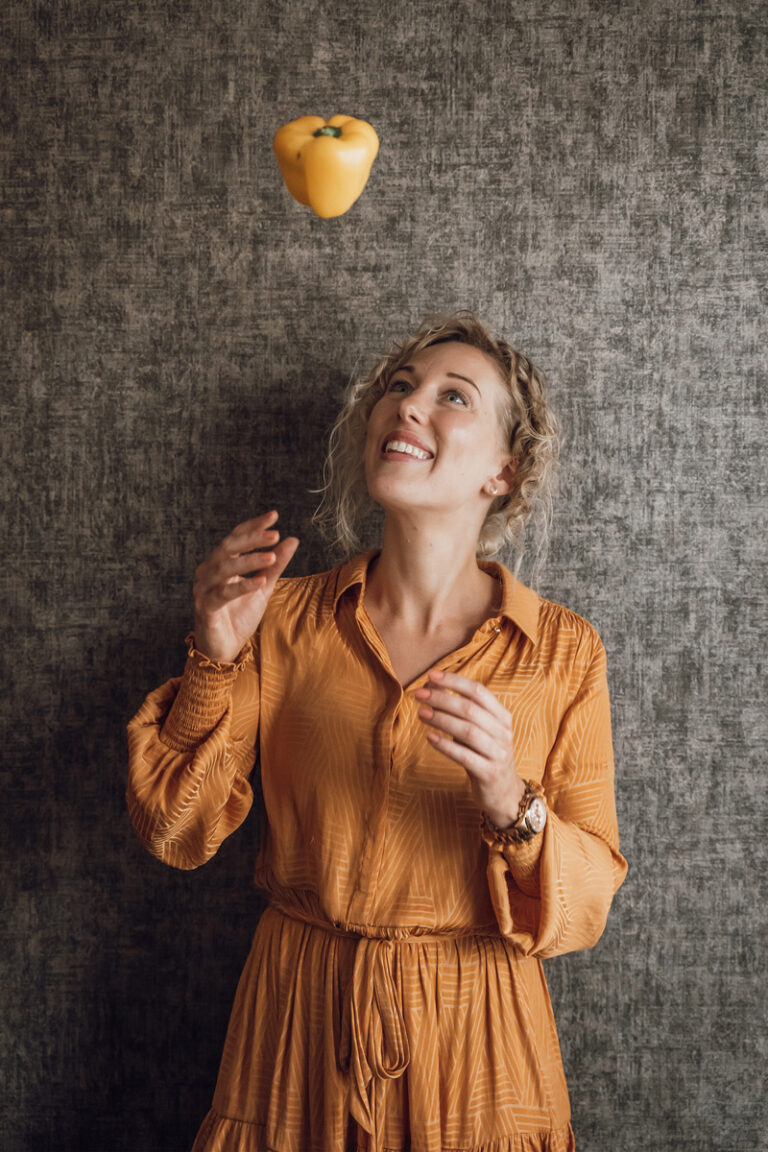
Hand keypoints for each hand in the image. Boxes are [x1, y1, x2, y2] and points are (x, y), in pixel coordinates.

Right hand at [192, 510, 298, 662]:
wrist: (226, 648)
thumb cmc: (239, 616)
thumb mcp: (263, 587)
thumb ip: (275, 564)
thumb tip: (292, 539)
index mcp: (220, 563)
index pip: (236, 538)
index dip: (253, 526)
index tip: (274, 516)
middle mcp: (208, 572)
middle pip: (228, 547)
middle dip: (252, 539)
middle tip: (274, 535)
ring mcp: (204, 589)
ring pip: (224, 567)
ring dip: (248, 560)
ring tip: (271, 557)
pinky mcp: (205, 608)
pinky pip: (222, 594)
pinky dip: (241, 586)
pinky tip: (259, 581)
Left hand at [412, 668, 524, 825]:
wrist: (503, 792)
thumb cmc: (484, 754)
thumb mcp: (476, 729)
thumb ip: (458, 709)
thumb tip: (430, 686)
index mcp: (502, 716)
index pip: (478, 691)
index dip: (454, 681)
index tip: (430, 675)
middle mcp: (503, 732)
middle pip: (470, 709)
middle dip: (442, 698)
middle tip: (418, 694)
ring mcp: (498, 753)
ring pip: (468, 731)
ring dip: (441, 720)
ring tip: (421, 713)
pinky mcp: (489, 773)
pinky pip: (466, 757)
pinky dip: (446, 746)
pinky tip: (430, 738)